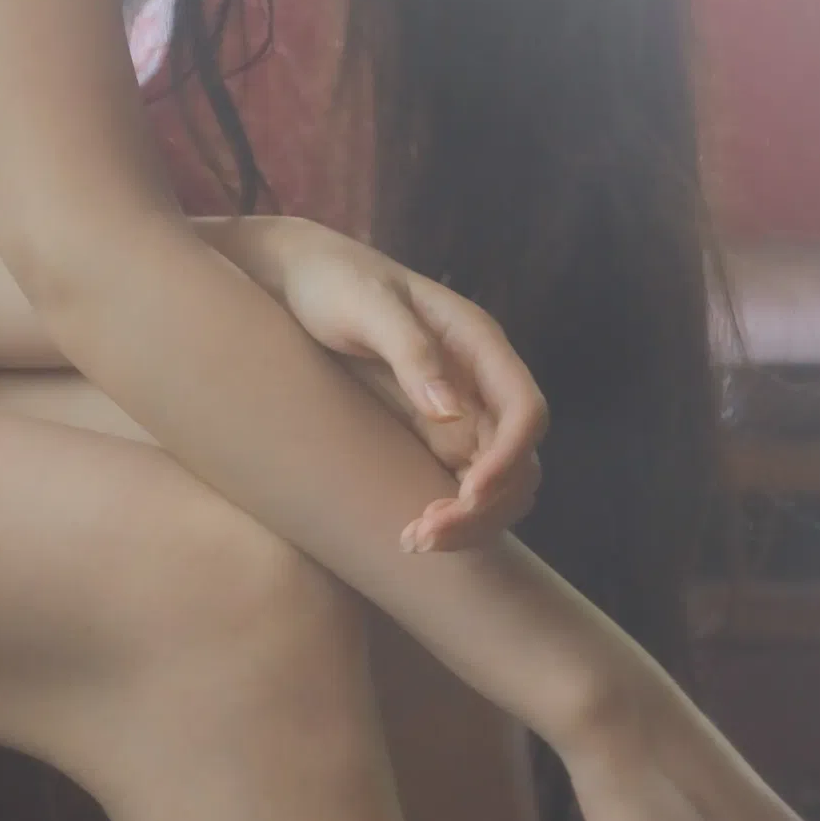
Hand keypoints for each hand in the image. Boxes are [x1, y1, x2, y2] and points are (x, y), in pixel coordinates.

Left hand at [229, 216, 546, 552]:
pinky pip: (460, 486)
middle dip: (485, 506)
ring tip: (413, 541)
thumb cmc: (332, 280)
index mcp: (478, 343)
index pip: (524, 411)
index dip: (508, 458)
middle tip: (424, 533)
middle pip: (518, 460)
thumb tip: (449, 411)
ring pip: (497, 484)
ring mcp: (460, 412)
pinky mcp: (431, 435)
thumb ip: (410, 350)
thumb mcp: (366, 306)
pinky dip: (449, 517)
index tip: (468, 493)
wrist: (295, 279)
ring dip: (470, 522)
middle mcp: (480, 382)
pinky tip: (409, 533)